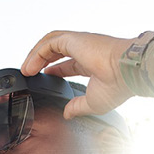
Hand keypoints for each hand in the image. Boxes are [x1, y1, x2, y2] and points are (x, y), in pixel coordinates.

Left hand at [21, 31, 138, 118]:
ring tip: (26, 70)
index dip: (55, 69)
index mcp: (91, 63)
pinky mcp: (73, 40)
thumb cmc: (119, 85)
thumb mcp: (93, 103)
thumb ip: (78, 107)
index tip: (44, 76)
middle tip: (29, 73)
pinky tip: (30, 67)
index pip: (69, 62)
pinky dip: (37, 53)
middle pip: (56, 49)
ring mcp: (78, 43)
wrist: (128, 72)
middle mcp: (85, 50)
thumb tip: (67, 114)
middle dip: (41, 60)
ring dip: (35, 55)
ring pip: (50, 43)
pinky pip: (48, 44)